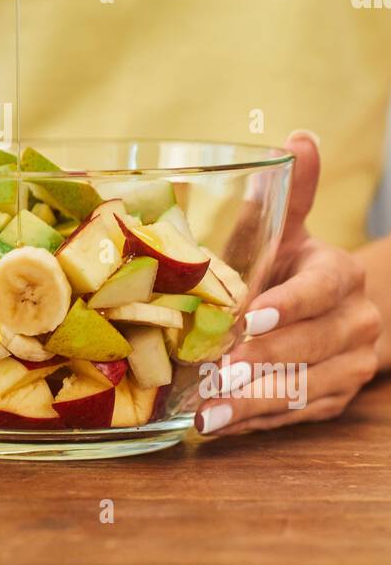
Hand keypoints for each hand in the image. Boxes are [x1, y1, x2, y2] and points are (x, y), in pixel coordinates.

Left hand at [195, 131, 381, 436]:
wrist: (328, 308)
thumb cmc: (289, 263)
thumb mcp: (286, 227)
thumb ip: (290, 191)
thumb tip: (298, 138)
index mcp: (342, 275)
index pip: (320, 292)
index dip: (288, 307)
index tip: (251, 318)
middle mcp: (357, 322)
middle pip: (311, 347)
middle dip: (262, 363)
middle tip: (216, 374)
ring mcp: (350, 365)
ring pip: (304, 389)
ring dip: (253, 403)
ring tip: (207, 414)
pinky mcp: (335, 400)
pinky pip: (297, 415)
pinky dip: (256, 422)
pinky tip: (219, 426)